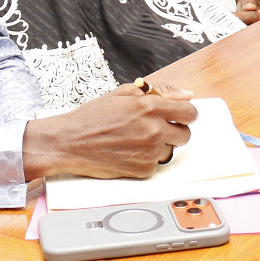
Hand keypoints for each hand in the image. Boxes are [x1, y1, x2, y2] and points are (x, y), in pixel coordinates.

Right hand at [23, 82, 196, 179]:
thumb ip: (160, 91)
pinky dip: (147, 158)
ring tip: (138, 139)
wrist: (69, 142)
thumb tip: (186, 94)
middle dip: (175, 129)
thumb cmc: (93, 117)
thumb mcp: (124, 93)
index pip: (190, 112)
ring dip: (161, 145)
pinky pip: (157, 164)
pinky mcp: (143, 170)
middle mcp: (153, 130)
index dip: (185, 113)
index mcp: (150, 107)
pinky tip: (130, 150)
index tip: (178, 115)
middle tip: (156, 127)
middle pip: (186, 134)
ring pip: (172, 150)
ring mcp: (149, 152)